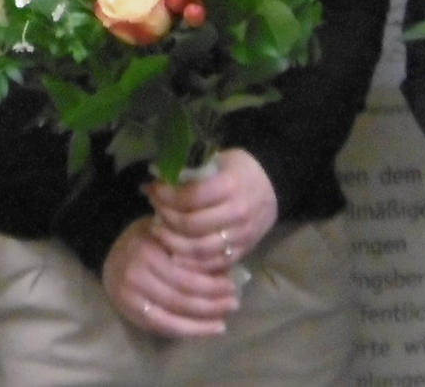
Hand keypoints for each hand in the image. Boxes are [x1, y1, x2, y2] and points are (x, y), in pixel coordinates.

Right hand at [101, 217, 239, 337]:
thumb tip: (226, 270)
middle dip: (211, 304)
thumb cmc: (147, 241)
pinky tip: (205, 330)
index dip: (211, 284)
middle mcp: (136, 274)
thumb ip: (190, 251)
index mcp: (148, 250)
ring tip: (223, 322)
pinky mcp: (130, 314)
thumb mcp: (167, 235)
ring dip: (201, 322)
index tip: (233, 285)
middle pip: (181, 297)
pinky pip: (162, 327)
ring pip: (173, 316)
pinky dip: (186, 331)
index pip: (185, 274)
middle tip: (234, 303)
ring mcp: (130, 297)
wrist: (109, 255)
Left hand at [142, 148, 277, 273]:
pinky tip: (174, 252)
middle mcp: (237, 213)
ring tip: (159, 231)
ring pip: (199, 249)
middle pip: (191, 225)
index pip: (190, 197)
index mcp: (230, 186)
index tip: (152, 190)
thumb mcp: (217, 161)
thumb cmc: (239, 169)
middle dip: (166, 218)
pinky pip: (211, 264)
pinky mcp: (242, 252)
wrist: (273, 185)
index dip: (166, 195)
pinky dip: (189, 262)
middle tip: (154, 211)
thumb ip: (189, 172)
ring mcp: (241, 236)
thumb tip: (153, 179)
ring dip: (172, 242)